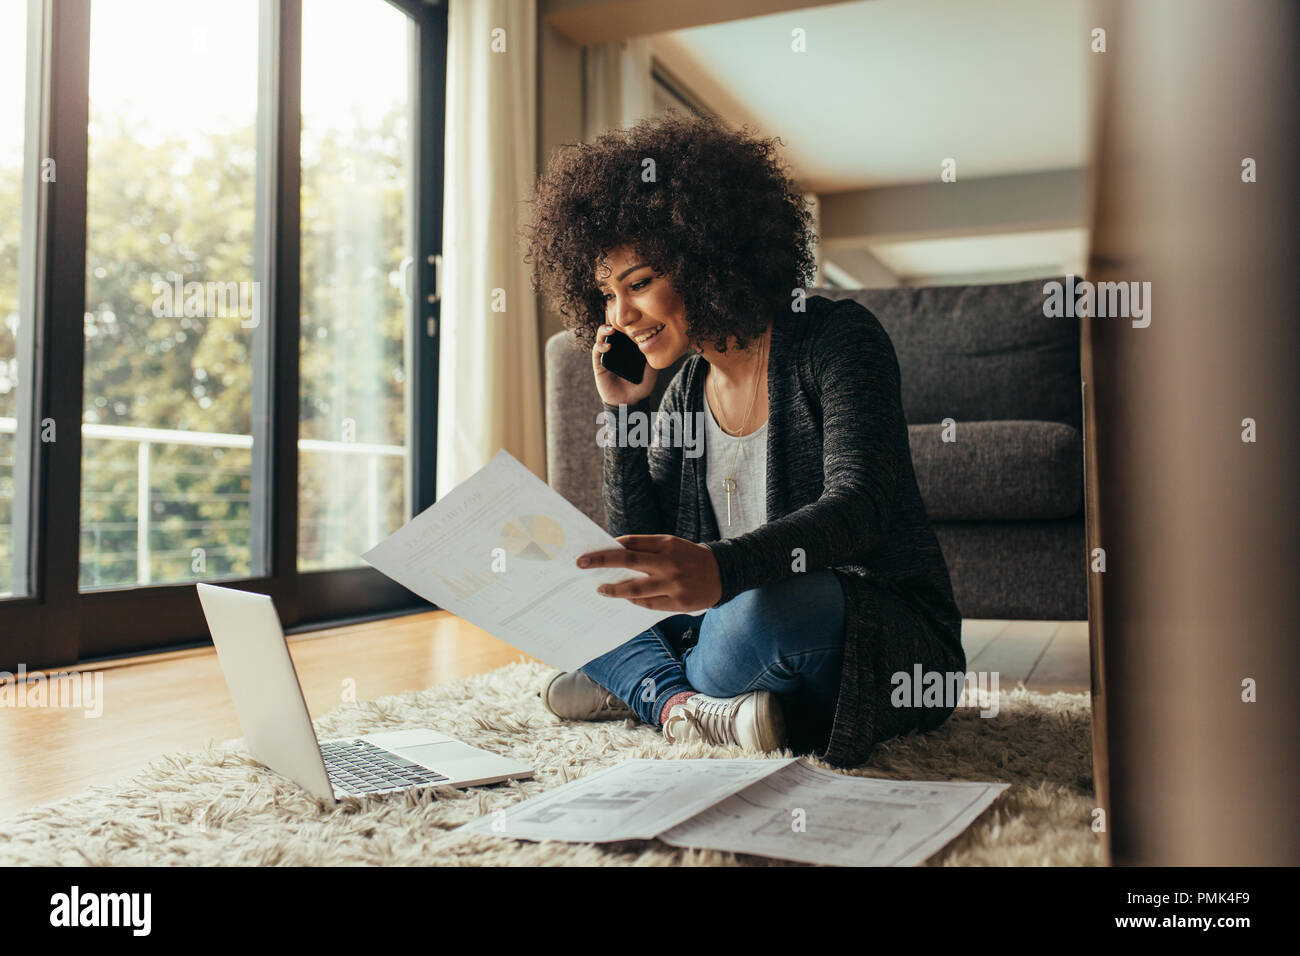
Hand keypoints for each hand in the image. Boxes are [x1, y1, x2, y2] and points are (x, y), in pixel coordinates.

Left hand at [577, 534, 721, 611]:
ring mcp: (673, 584)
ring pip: (635, 588)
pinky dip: (634, 601)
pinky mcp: (678, 602)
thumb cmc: (690, 557)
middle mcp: (668, 562)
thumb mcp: (671, 544)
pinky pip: (649, 604)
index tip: (589, 552)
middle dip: (602, 561)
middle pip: (628, 560)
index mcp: (666, 544)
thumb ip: (646, 547)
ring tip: (600, 588)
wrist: (724, 572)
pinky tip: (625, 598)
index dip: (608, 547)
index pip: (630, 543)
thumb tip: (615, 551)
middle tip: (581, 563)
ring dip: (614, 589)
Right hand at [592, 324, 657, 406]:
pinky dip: (600, 346)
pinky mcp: (599, 364)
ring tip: (611, 329)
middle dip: (613, 323)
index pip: (624, 332)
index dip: (625, 324)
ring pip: (602, 338)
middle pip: (612, 332)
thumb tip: (656, 342)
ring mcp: (606, 356)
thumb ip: (652, 357)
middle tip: (618, 320)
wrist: (629, 402)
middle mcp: (616, 351)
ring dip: (604, 331)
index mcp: (627, 350)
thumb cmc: (640, 387)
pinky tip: (608, 346)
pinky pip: (596, 351)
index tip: (631, 319)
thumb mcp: (651, 370)